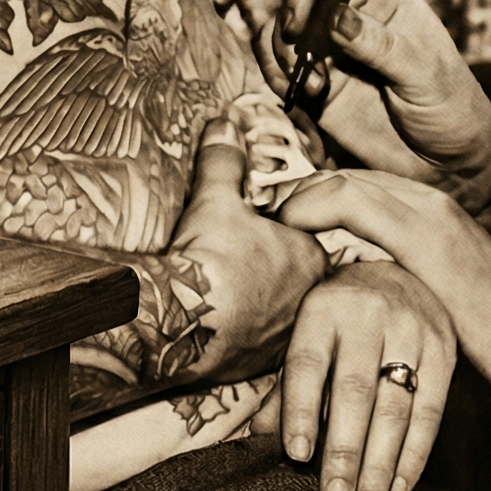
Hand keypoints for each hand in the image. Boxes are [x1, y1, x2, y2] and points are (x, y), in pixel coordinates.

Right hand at [167, 121, 329, 380]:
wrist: (180, 322)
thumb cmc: (210, 258)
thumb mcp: (216, 199)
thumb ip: (224, 160)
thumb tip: (224, 125)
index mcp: (311, 256)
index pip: (310, 239)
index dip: (286, 231)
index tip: (262, 229)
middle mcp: (309, 300)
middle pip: (299, 278)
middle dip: (277, 271)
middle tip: (244, 264)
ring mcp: (287, 336)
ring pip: (283, 313)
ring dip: (263, 304)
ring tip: (233, 295)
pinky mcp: (260, 365)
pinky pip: (259, 344)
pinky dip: (245, 334)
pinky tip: (224, 325)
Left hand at [279, 169, 490, 420]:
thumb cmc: (489, 333)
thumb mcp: (435, 294)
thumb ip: (398, 277)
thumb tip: (351, 286)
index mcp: (431, 211)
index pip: (355, 184)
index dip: (312, 197)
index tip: (276, 220)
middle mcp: (429, 200)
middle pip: (344, 176)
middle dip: (299, 191)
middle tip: (259, 213)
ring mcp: (429, 212)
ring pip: (345, 180)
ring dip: (300, 196)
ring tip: (267, 220)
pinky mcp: (426, 234)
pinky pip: (356, 201)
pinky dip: (315, 205)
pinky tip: (290, 224)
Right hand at [281, 0, 490, 203]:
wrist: (452, 164)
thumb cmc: (453, 108)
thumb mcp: (424, 72)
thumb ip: (379, 45)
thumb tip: (336, 16)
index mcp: (384, 4)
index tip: (299, 22)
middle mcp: (352, 24)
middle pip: (299, 5)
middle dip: (289, 31)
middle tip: (301, 62)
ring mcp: (333, 58)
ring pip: (281, 39)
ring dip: (280, 58)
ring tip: (313, 88)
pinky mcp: (320, 93)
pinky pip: (282, 76)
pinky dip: (279, 82)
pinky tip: (306, 98)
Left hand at [282, 262, 454, 490]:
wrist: (396, 272)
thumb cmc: (339, 320)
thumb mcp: (307, 337)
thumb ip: (287, 388)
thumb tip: (258, 440)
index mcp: (323, 309)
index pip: (308, 364)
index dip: (300, 411)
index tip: (296, 457)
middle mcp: (368, 315)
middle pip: (355, 391)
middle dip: (344, 451)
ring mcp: (412, 330)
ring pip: (396, 406)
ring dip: (381, 464)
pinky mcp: (443, 349)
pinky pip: (431, 410)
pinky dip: (415, 454)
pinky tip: (399, 487)